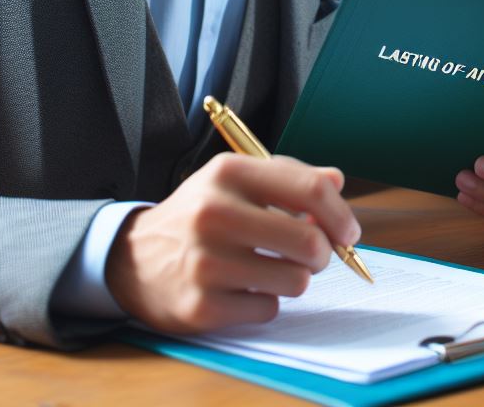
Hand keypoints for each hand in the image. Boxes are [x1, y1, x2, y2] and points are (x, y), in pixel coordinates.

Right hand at [106, 154, 359, 332]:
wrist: (134, 258)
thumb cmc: (202, 213)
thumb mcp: (237, 180)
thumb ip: (289, 177)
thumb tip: (337, 182)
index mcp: (230, 173)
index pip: (310, 190)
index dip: (340, 214)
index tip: (349, 231)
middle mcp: (215, 213)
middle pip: (309, 241)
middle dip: (323, 253)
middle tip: (314, 255)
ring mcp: (206, 262)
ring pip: (295, 280)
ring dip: (294, 278)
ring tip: (271, 268)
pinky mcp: (201, 306)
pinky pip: (269, 310)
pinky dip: (266, 302)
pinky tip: (242, 288)